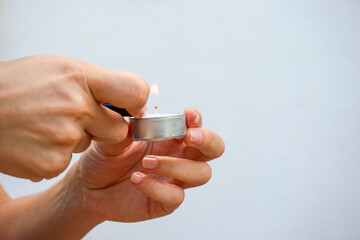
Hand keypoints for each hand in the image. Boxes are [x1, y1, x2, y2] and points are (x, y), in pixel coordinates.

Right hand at [0, 55, 148, 180]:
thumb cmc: (16, 86)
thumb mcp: (57, 69)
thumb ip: (95, 83)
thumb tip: (130, 100)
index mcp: (79, 78)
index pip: (135, 91)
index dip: (137, 103)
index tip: (132, 109)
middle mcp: (76, 107)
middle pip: (118, 130)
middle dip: (103, 127)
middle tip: (74, 117)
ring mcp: (63, 138)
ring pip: (86, 145)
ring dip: (70, 138)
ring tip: (40, 124)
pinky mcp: (50, 164)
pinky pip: (64, 161)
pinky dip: (51, 154)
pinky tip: (32, 141)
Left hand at [75, 108, 224, 221]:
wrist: (89, 185)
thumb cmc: (106, 157)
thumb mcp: (114, 136)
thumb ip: (131, 125)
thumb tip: (143, 111)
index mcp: (171, 137)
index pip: (196, 126)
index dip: (197, 121)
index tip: (188, 115)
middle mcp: (179, 157)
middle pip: (214, 149)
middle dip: (207, 141)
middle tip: (188, 137)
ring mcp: (175, 180)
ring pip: (201, 174)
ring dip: (177, 165)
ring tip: (146, 162)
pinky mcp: (165, 202)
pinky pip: (176, 196)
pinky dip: (158, 187)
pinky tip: (137, 179)